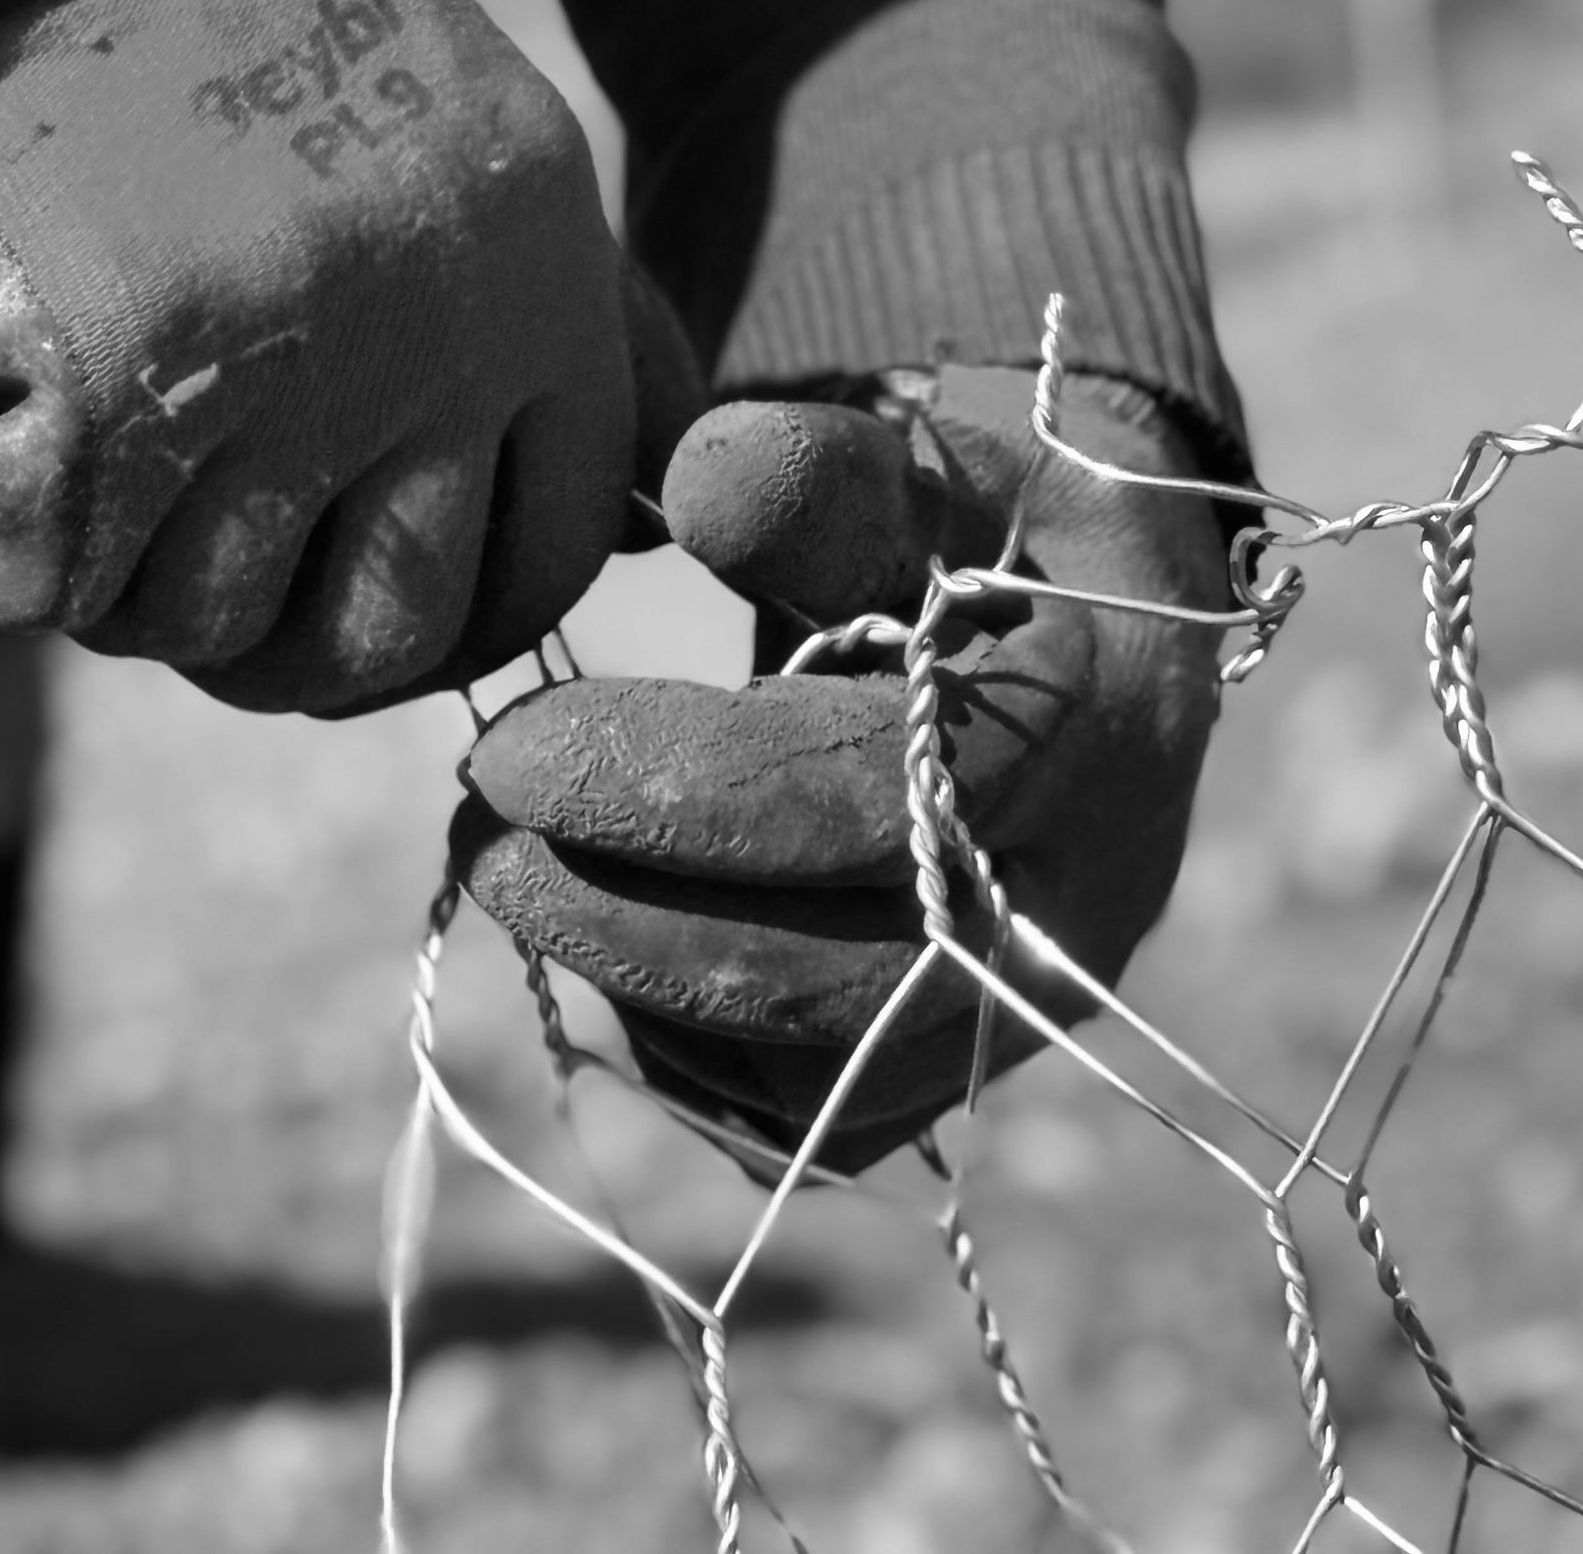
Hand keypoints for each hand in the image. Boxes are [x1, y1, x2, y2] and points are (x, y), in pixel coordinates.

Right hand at [0, 0, 696, 713]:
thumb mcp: (484, 136)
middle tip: (202, 566)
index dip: (453, 620)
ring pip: (200, 624)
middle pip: (384, 637)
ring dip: (124, 580)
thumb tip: (651, 504)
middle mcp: (436, 339)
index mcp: (541, 281)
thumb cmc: (258, 33)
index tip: (364, 604)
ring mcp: (275, 366)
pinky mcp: (92, 379)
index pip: (551, 559)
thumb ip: (575, 321)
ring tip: (95, 447)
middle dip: (283, 645)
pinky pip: (31, 581)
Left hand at [451, 366, 1229, 1169]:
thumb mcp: (922, 463)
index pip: (855, 801)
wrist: (1104, 624)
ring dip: (632, 988)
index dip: (661, 784)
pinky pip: (812, 1119)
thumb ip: (813, 477)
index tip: (507, 749)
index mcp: (1089, 728)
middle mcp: (1077, 903)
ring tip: (525, 871)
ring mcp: (1027, 1007)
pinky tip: (615, 939)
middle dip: (613, 914)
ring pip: (807, 1073)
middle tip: (477, 832)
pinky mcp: (970, 1062)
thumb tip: (691, 492)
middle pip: (821, 979)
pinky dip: (688, 1052)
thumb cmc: (986, 521)